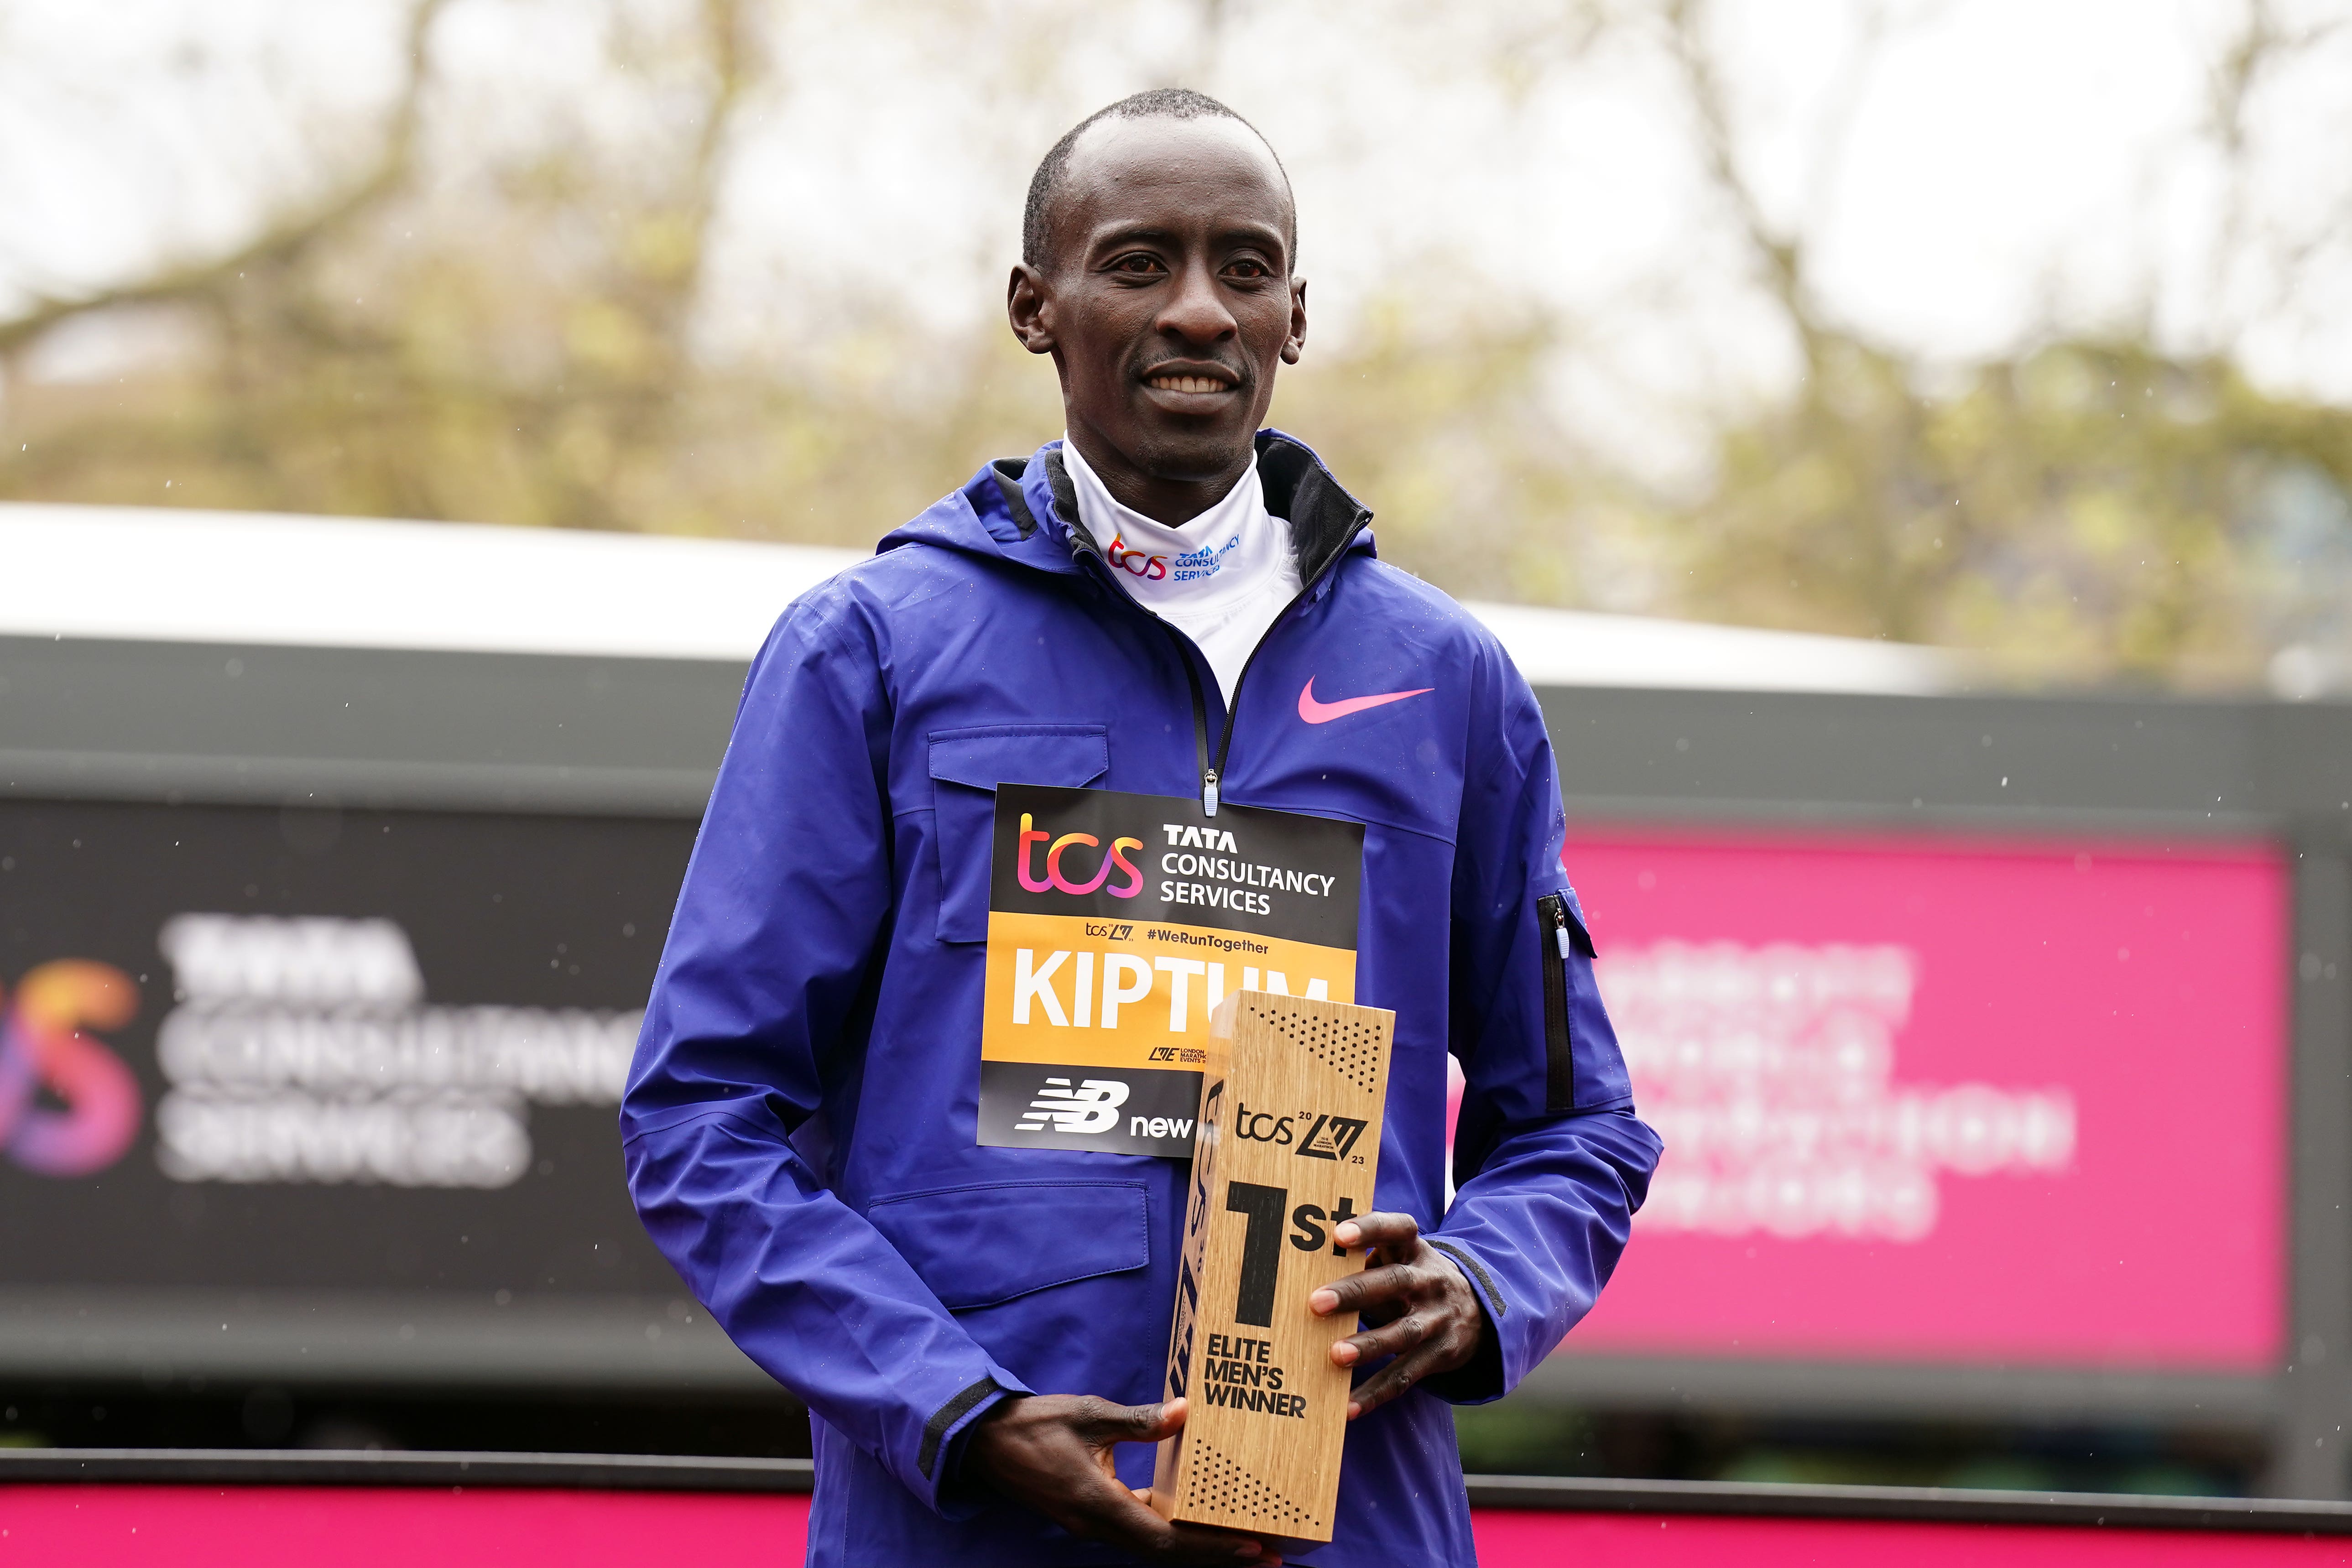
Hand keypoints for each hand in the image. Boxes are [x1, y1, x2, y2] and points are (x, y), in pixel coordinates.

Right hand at [960, 1393, 1281, 1564]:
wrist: (985, 1442)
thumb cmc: (1035, 1424)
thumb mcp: (1088, 1414)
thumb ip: (1139, 1420)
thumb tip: (1186, 1412)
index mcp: (1099, 1505)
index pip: (1166, 1539)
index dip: (1211, 1549)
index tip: (1253, 1547)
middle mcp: (1099, 1526)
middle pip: (1167, 1553)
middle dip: (1218, 1557)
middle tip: (1268, 1554)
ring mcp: (1094, 1525)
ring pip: (1154, 1547)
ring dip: (1198, 1549)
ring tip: (1243, 1543)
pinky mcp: (1092, 1515)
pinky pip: (1140, 1532)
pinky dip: (1173, 1534)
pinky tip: (1197, 1522)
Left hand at [1308, 1212, 1483, 1419]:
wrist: (1477, 1311)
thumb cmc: (1412, 1278)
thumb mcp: (1400, 1258)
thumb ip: (1364, 1257)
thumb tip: (1300, 1265)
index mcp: (1414, 1250)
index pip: (1397, 1228)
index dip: (1370, 1229)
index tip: (1338, 1234)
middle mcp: (1429, 1281)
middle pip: (1394, 1282)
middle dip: (1355, 1292)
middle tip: (1316, 1302)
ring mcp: (1437, 1319)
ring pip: (1402, 1333)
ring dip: (1368, 1345)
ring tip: (1335, 1355)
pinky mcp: (1439, 1355)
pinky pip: (1405, 1376)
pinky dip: (1376, 1393)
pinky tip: (1348, 1407)